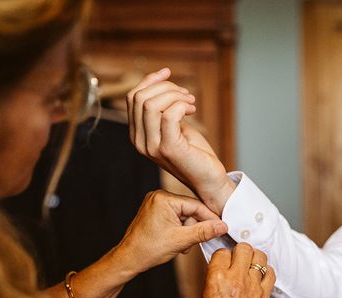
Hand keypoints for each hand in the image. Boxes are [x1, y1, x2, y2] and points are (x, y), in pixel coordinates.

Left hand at [113, 190, 227, 274]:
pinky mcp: (155, 212)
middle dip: (195, 227)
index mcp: (164, 199)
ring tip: (182, 245)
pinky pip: (175, 217)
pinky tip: (176, 241)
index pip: (196, 205)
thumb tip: (221, 226)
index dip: (210, 218)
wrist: (129, 259)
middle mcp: (159, 197)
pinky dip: (179, 229)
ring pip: (183, 215)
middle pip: (190, 210)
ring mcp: (156, 204)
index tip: (222, 227)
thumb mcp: (181, 240)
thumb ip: (204, 231)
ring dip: (187, 230)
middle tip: (197, 241)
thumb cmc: (148, 249)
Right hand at [126, 68, 235, 214]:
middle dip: (165, 87)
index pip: (132, 97)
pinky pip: (168, 114)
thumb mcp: (175, 125)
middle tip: (186, 95)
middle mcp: (140, 142)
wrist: (210, 180)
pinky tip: (192, 110)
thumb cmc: (195, 153)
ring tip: (190, 102)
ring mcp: (152, 147)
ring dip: (174, 95)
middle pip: (140, 97)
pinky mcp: (168, 149)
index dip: (150, 80)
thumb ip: (163, 108)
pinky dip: (181, 105)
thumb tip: (159, 79)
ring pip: (151, 104)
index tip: (168, 74)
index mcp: (138, 135)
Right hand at [197, 243, 275, 297]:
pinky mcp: (264, 296)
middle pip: (243, 248)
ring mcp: (253, 287)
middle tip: (237, 259)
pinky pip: (271, 274)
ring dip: (254, 258)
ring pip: (260, 256)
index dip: (221, 255)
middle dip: (239, 251)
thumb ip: (212, 280)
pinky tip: (260, 276)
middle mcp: (236, 279)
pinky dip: (266, 271)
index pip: (222, 252)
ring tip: (250, 265)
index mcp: (217, 278)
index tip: (222, 261)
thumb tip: (219, 269)